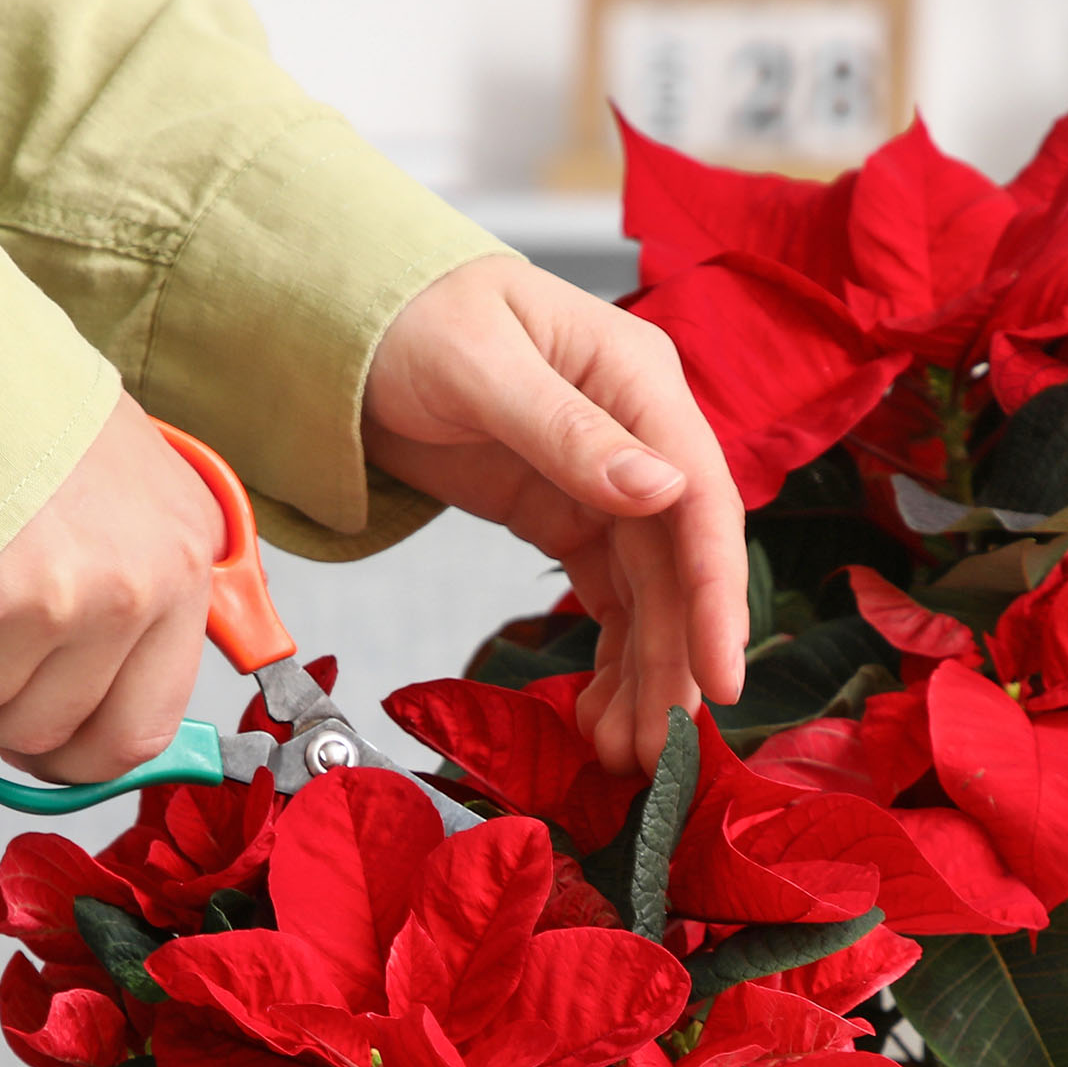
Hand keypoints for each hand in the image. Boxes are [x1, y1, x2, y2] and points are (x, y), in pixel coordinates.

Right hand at [0, 394, 223, 783]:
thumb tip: (107, 703)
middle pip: (39, 729)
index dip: (77, 760)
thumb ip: (134, 592)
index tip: (45, 753)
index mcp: (177, 572)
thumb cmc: (21, 402)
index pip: (137, 732)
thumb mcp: (129, 491)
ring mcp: (47, 600)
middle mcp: (125, 591)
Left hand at [362, 253, 746, 775]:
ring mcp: (611, 481)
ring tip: (624, 752)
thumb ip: (568, 431)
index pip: (700, 500)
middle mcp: (640, 435)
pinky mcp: (573, 516)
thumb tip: (658, 488)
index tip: (718, 676)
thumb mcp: (479, 368)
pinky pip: (612, 599)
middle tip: (660, 746)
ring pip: (651, 596)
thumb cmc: (409, 315)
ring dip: (645, 675)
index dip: (716, 595)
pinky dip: (613, 658)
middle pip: (681, 566)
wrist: (348, 318)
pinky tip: (603, 711)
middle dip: (675, 661)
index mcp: (638, 381)